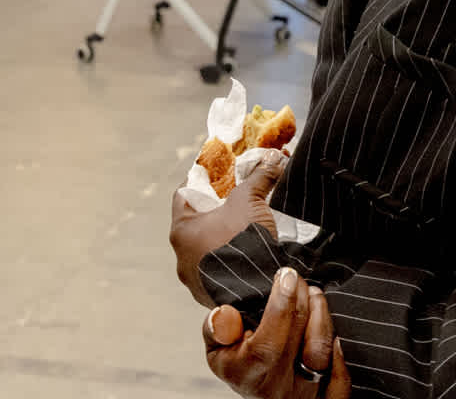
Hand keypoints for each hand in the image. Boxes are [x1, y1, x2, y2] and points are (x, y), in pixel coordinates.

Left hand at [172, 149, 287, 306]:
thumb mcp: (250, 200)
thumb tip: (273, 159)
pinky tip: (246, 256)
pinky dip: (229, 262)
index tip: (214, 177)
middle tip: (234, 204)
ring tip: (243, 231)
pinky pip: (217, 272)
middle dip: (215, 213)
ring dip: (221, 240)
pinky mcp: (210, 296)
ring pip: (206, 251)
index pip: (183, 195)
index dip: (199, 182)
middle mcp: (181, 257)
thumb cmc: (243, 242)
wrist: (257, 291)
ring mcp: (195, 280)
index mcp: (181, 230)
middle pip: (195, 224)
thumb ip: (258, 177)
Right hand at [202, 271, 349, 396]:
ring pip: (322, 357)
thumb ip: (216, 328)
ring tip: (313, 293)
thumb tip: (224, 314)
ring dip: (322, 318)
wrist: (253, 383)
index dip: (280, 309)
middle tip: (296, 277)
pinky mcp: (321, 398)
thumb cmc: (235, 359)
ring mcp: (301, 395)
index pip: (268, 345)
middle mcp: (275, 390)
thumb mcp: (216, 345)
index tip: (285, 278)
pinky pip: (340, 383)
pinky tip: (333, 332)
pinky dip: (340, 356)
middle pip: (299, 345)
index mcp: (245, 376)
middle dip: (301, 302)